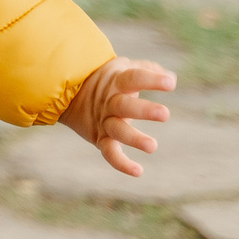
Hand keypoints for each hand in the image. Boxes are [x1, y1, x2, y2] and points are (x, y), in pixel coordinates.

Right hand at [60, 57, 176, 175]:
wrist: (67, 93)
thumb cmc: (106, 79)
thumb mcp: (121, 67)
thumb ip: (147, 70)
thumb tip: (171, 77)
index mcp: (116, 82)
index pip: (134, 78)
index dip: (151, 80)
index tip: (170, 83)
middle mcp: (109, 102)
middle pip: (124, 105)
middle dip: (144, 110)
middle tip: (165, 114)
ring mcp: (104, 121)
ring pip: (117, 130)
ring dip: (134, 139)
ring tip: (152, 146)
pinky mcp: (100, 139)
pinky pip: (109, 152)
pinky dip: (121, 164)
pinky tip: (138, 171)